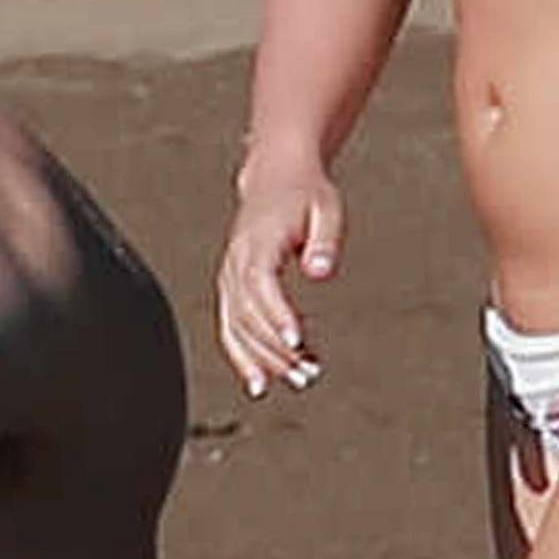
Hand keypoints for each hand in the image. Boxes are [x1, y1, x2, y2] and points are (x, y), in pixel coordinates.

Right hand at [216, 163, 340, 398]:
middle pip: (248, 313)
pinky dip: (242, 355)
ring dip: (260, 358)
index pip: (261, 283)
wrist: (276, 176)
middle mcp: (237, 260)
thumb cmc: (306, 193)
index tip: (297, 342)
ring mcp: (230, 274)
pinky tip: (261, 380)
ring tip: (293, 381)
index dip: (277, 315)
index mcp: (259, 240)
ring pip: (236, 326)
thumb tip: (322, 271)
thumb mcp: (327, 208)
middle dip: (275, 348)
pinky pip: (231, 326)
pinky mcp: (232, 286)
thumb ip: (325, 241)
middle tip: (307, 374)